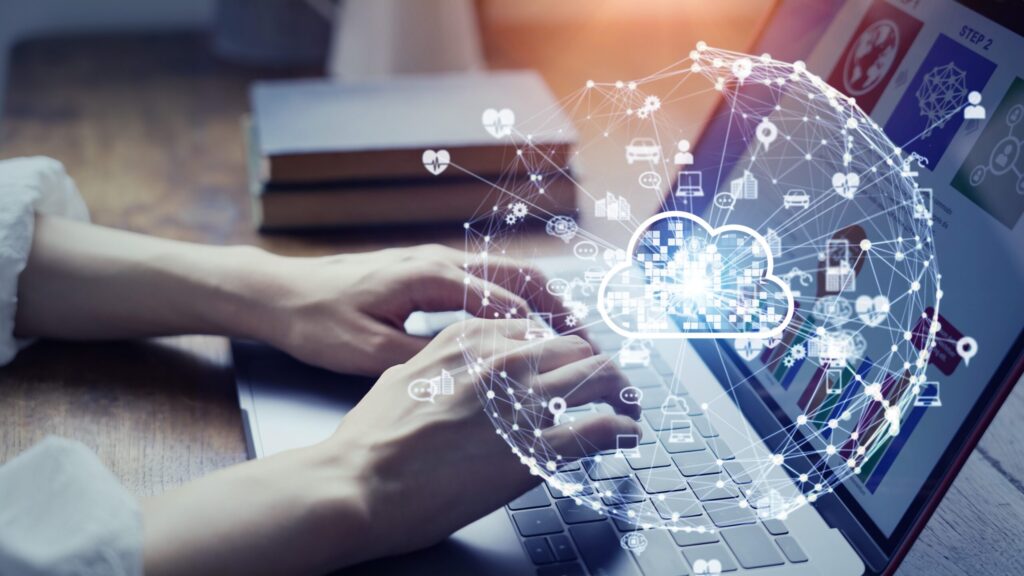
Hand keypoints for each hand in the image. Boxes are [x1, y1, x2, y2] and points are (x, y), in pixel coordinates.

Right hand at [142, 318, 637, 574]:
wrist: (358, 482)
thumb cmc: (370, 439)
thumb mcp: (405, 379)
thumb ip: (446, 369)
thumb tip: (466, 376)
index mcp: (469, 340)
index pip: (537, 331)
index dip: (560, 351)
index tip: (568, 366)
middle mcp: (503, 360)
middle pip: (575, 348)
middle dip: (596, 368)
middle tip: (608, 387)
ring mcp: (524, 402)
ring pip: (600, 378)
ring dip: (622, 394)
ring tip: (629, 409)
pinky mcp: (537, 449)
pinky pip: (601, 428)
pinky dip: (622, 429)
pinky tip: (626, 436)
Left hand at [261, 244, 577, 375]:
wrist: (278, 292)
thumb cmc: (317, 320)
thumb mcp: (368, 351)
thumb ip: (426, 357)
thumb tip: (479, 372)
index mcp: (431, 278)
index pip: (508, 305)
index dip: (547, 335)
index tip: (575, 362)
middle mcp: (439, 261)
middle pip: (520, 278)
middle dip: (559, 310)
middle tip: (587, 346)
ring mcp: (432, 262)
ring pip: (505, 277)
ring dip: (539, 305)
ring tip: (565, 340)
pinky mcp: (423, 272)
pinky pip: (483, 282)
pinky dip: (512, 304)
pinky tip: (517, 332)